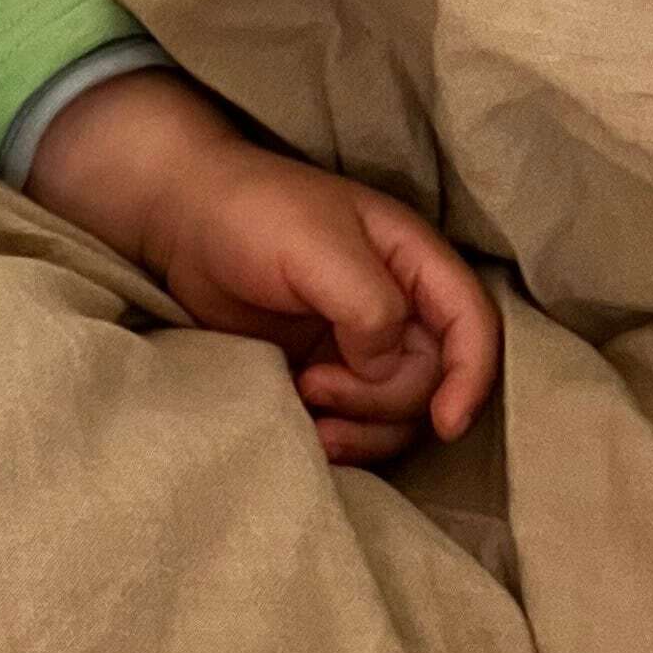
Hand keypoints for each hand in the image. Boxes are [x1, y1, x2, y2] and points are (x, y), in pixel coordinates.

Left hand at [22, 69, 499, 466]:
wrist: (180, 221)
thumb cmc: (251, 215)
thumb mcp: (316, 247)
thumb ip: (369, 304)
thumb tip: (388, 364)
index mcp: (412, 261)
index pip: (472, 324)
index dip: (472, 377)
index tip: (445, 424)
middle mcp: (397, 306)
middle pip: (433, 380)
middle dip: (385, 400)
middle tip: (318, 384)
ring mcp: (358, 344)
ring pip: (398, 413)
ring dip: (362, 430)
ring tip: (308, 409)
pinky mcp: (322, 372)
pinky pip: (354, 423)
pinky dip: (338, 437)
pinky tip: (303, 427)